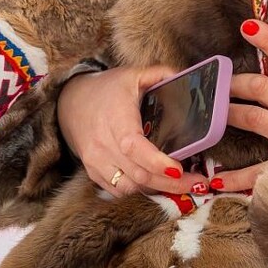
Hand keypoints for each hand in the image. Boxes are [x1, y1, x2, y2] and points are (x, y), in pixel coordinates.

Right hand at [57, 66, 210, 197]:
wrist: (69, 102)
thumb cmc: (106, 89)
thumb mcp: (132, 74)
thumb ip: (160, 74)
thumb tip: (185, 76)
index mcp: (116, 119)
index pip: (134, 146)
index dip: (156, 161)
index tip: (179, 168)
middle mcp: (103, 144)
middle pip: (138, 174)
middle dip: (171, 183)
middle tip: (198, 183)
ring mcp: (96, 162)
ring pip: (129, 187)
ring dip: (158, 190)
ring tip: (183, 187)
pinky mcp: (94, 173)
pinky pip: (119, 192)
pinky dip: (140, 193)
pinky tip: (160, 187)